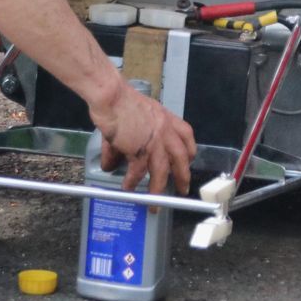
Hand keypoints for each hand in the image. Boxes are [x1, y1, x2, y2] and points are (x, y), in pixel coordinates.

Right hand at [88, 82, 196, 196]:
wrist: (111, 96)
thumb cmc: (118, 101)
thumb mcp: (133, 117)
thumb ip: (128, 140)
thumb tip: (111, 162)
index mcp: (166, 118)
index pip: (186, 135)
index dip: (189, 150)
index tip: (188, 160)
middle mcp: (165, 130)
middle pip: (181, 158)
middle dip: (183, 176)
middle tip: (182, 189)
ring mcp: (154, 140)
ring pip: (162, 170)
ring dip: (158, 189)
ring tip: (154, 203)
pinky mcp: (139, 149)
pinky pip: (138, 171)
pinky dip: (133, 182)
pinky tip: (128, 188)